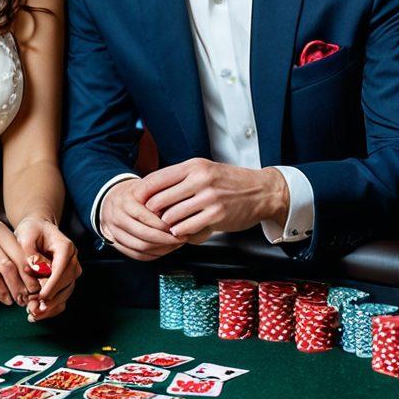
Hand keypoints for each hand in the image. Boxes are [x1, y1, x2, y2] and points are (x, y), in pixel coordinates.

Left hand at [14, 217, 81, 321]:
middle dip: (50, 298)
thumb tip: (34, 269)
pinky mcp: (65, 282)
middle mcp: (72, 260)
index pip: (62, 268)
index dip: (53, 284)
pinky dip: (50, 309)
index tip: (41, 296)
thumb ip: (29, 251)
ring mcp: (70, 272)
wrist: (38, 231)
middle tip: (33, 308)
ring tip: (32, 314)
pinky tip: (35, 315)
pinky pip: (61, 298)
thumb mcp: (26, 235)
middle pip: (67, 284)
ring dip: (50, 307)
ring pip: (65, 294)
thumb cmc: (32, 231)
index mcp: (66, 247)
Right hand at [100, 178, 185, 260]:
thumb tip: (177, 206)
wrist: (111, 198)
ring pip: (140, 248)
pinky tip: (165, 249)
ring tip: (175, 244)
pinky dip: (153, 255)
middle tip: (180, 238)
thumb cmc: (134, 193)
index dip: (162, 224)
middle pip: (143, 235)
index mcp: (124, 202)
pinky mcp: (116, 244)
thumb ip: (159, 194)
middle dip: (165, 239)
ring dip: (161, 248)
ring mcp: (114, 232)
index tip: (178, 225)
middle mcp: (117, 218)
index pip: (144, 217)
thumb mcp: (145, 186)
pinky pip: (136, 255)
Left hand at [140, 160, 287, 239]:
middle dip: (152, 213)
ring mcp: (208, 198)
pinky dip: (181, 233)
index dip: (141, 194)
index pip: (156, 179)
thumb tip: (151, 188)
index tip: (135, 203)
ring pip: (171, 217)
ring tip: (170, 226)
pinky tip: (183, 231)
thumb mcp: (205, 170)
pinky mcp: (216, 216)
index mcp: (193, 166)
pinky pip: (186, 228)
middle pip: (159, 200)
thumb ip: (180, 177)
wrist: (262, 191)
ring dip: (167, 225)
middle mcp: (199, 179)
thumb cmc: (230, 182)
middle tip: (152, 219)